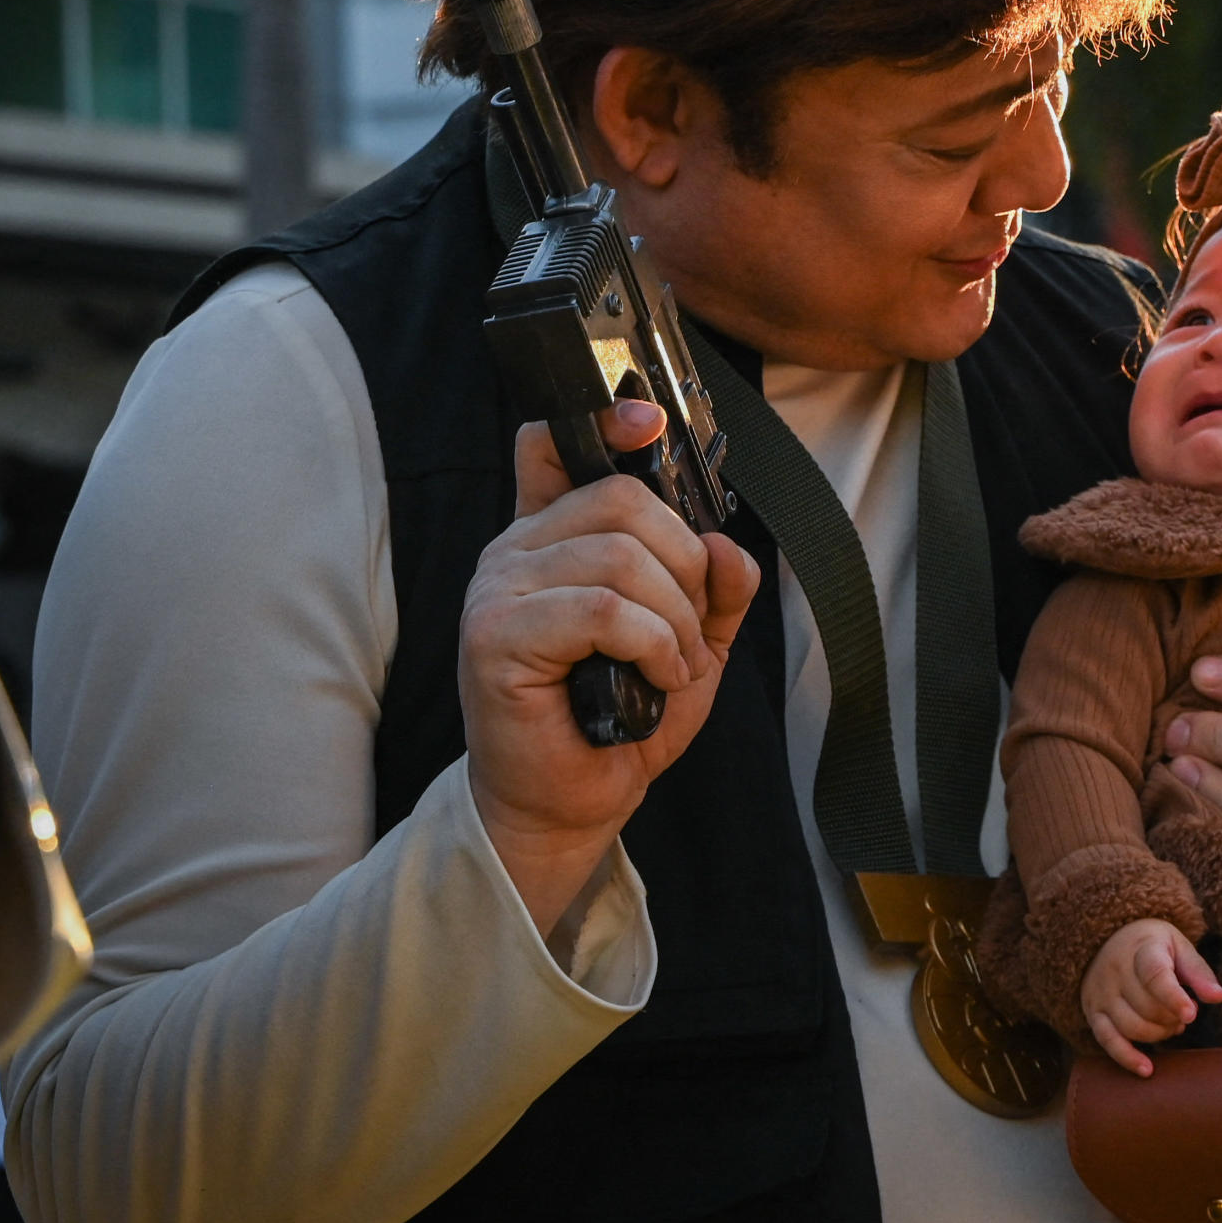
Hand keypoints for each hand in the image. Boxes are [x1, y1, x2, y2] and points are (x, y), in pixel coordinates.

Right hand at [460, 399, 758, 940]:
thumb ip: (713, 587)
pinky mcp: (495, 637)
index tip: (650, 422)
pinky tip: (657, 676)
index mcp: (553, 537)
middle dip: (684, 563)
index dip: (606, 422)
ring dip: (674, 617)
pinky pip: (600, 608)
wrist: (572, 800)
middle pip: (622, 500)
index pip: (555, 444)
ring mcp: (498, 590)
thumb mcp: (691, 640)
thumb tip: (727, 544)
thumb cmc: (621, 717)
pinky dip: (651, 642)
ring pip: (618, 556)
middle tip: (689, 627)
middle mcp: (515, 551)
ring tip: (673, 663)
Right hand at [1082, 918, 1221, 1075]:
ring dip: (1158, 1035)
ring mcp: (1101, 993)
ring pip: (1130, 1027)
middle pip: (1146, 1007)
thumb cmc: (1152, 946)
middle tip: (1184, 1016)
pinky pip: (1107, 1041)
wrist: (1107, 940)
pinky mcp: (1093, 1012)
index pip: (1155, 975)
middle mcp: (1116, 970)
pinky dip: (1127, 1058)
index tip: (1192, 1014)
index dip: (1174, 998)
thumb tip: (1220, 997)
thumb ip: (1199, 973)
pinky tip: (1147, 1069)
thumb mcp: (1179, 947)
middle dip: (1172, 1018)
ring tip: (1171, 1026)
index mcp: (1142, 949)